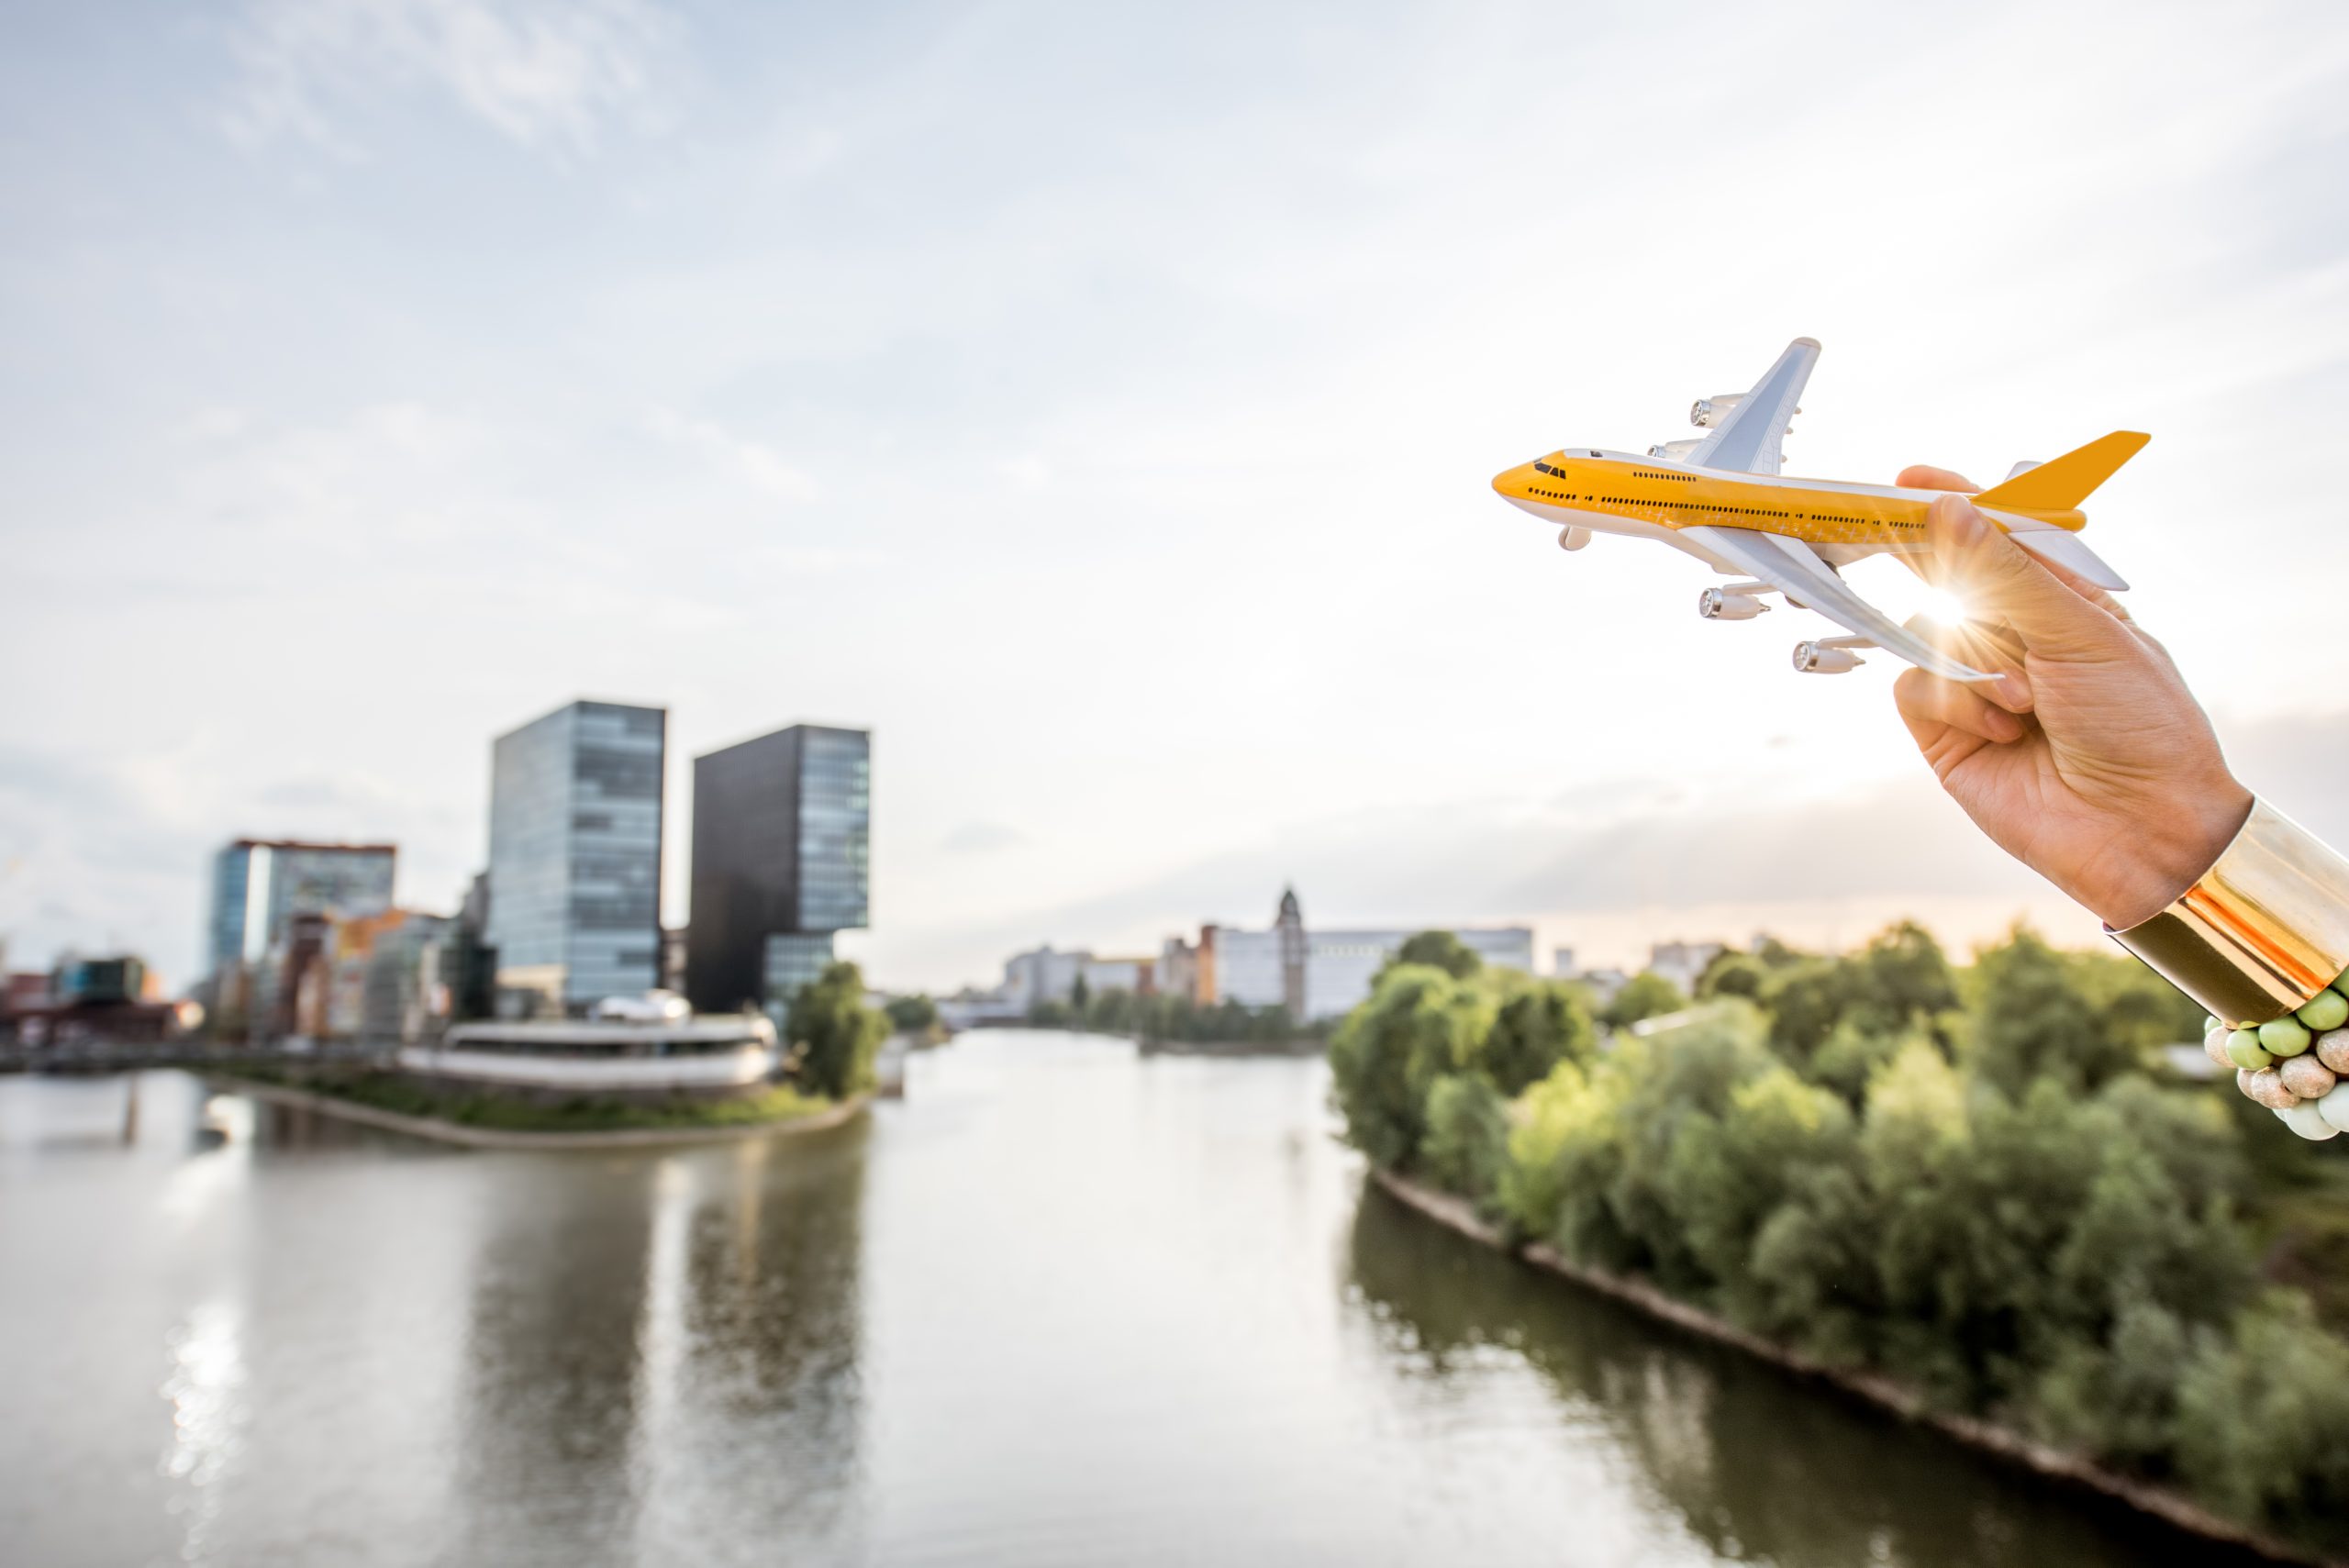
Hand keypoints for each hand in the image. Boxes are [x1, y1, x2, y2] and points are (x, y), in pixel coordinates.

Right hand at [1890, 466, 2250, 929]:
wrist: (2140, 829)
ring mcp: (1976, 684)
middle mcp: (2016, 637)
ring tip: (2027, 706)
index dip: (1957, 507)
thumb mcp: (2082, 635)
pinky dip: (1954, 704)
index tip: (1911, 480)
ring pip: (1927, 633)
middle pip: (1949, 578)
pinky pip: (1914, 688)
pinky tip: (2003, 732)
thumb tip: (1950, 512)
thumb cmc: (2142, 726)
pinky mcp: (1946, 732)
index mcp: (2063, 601)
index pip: (1999, 539)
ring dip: (1975, 666)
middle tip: (1886, 530)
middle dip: (1927, 561)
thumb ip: (2006, 575)